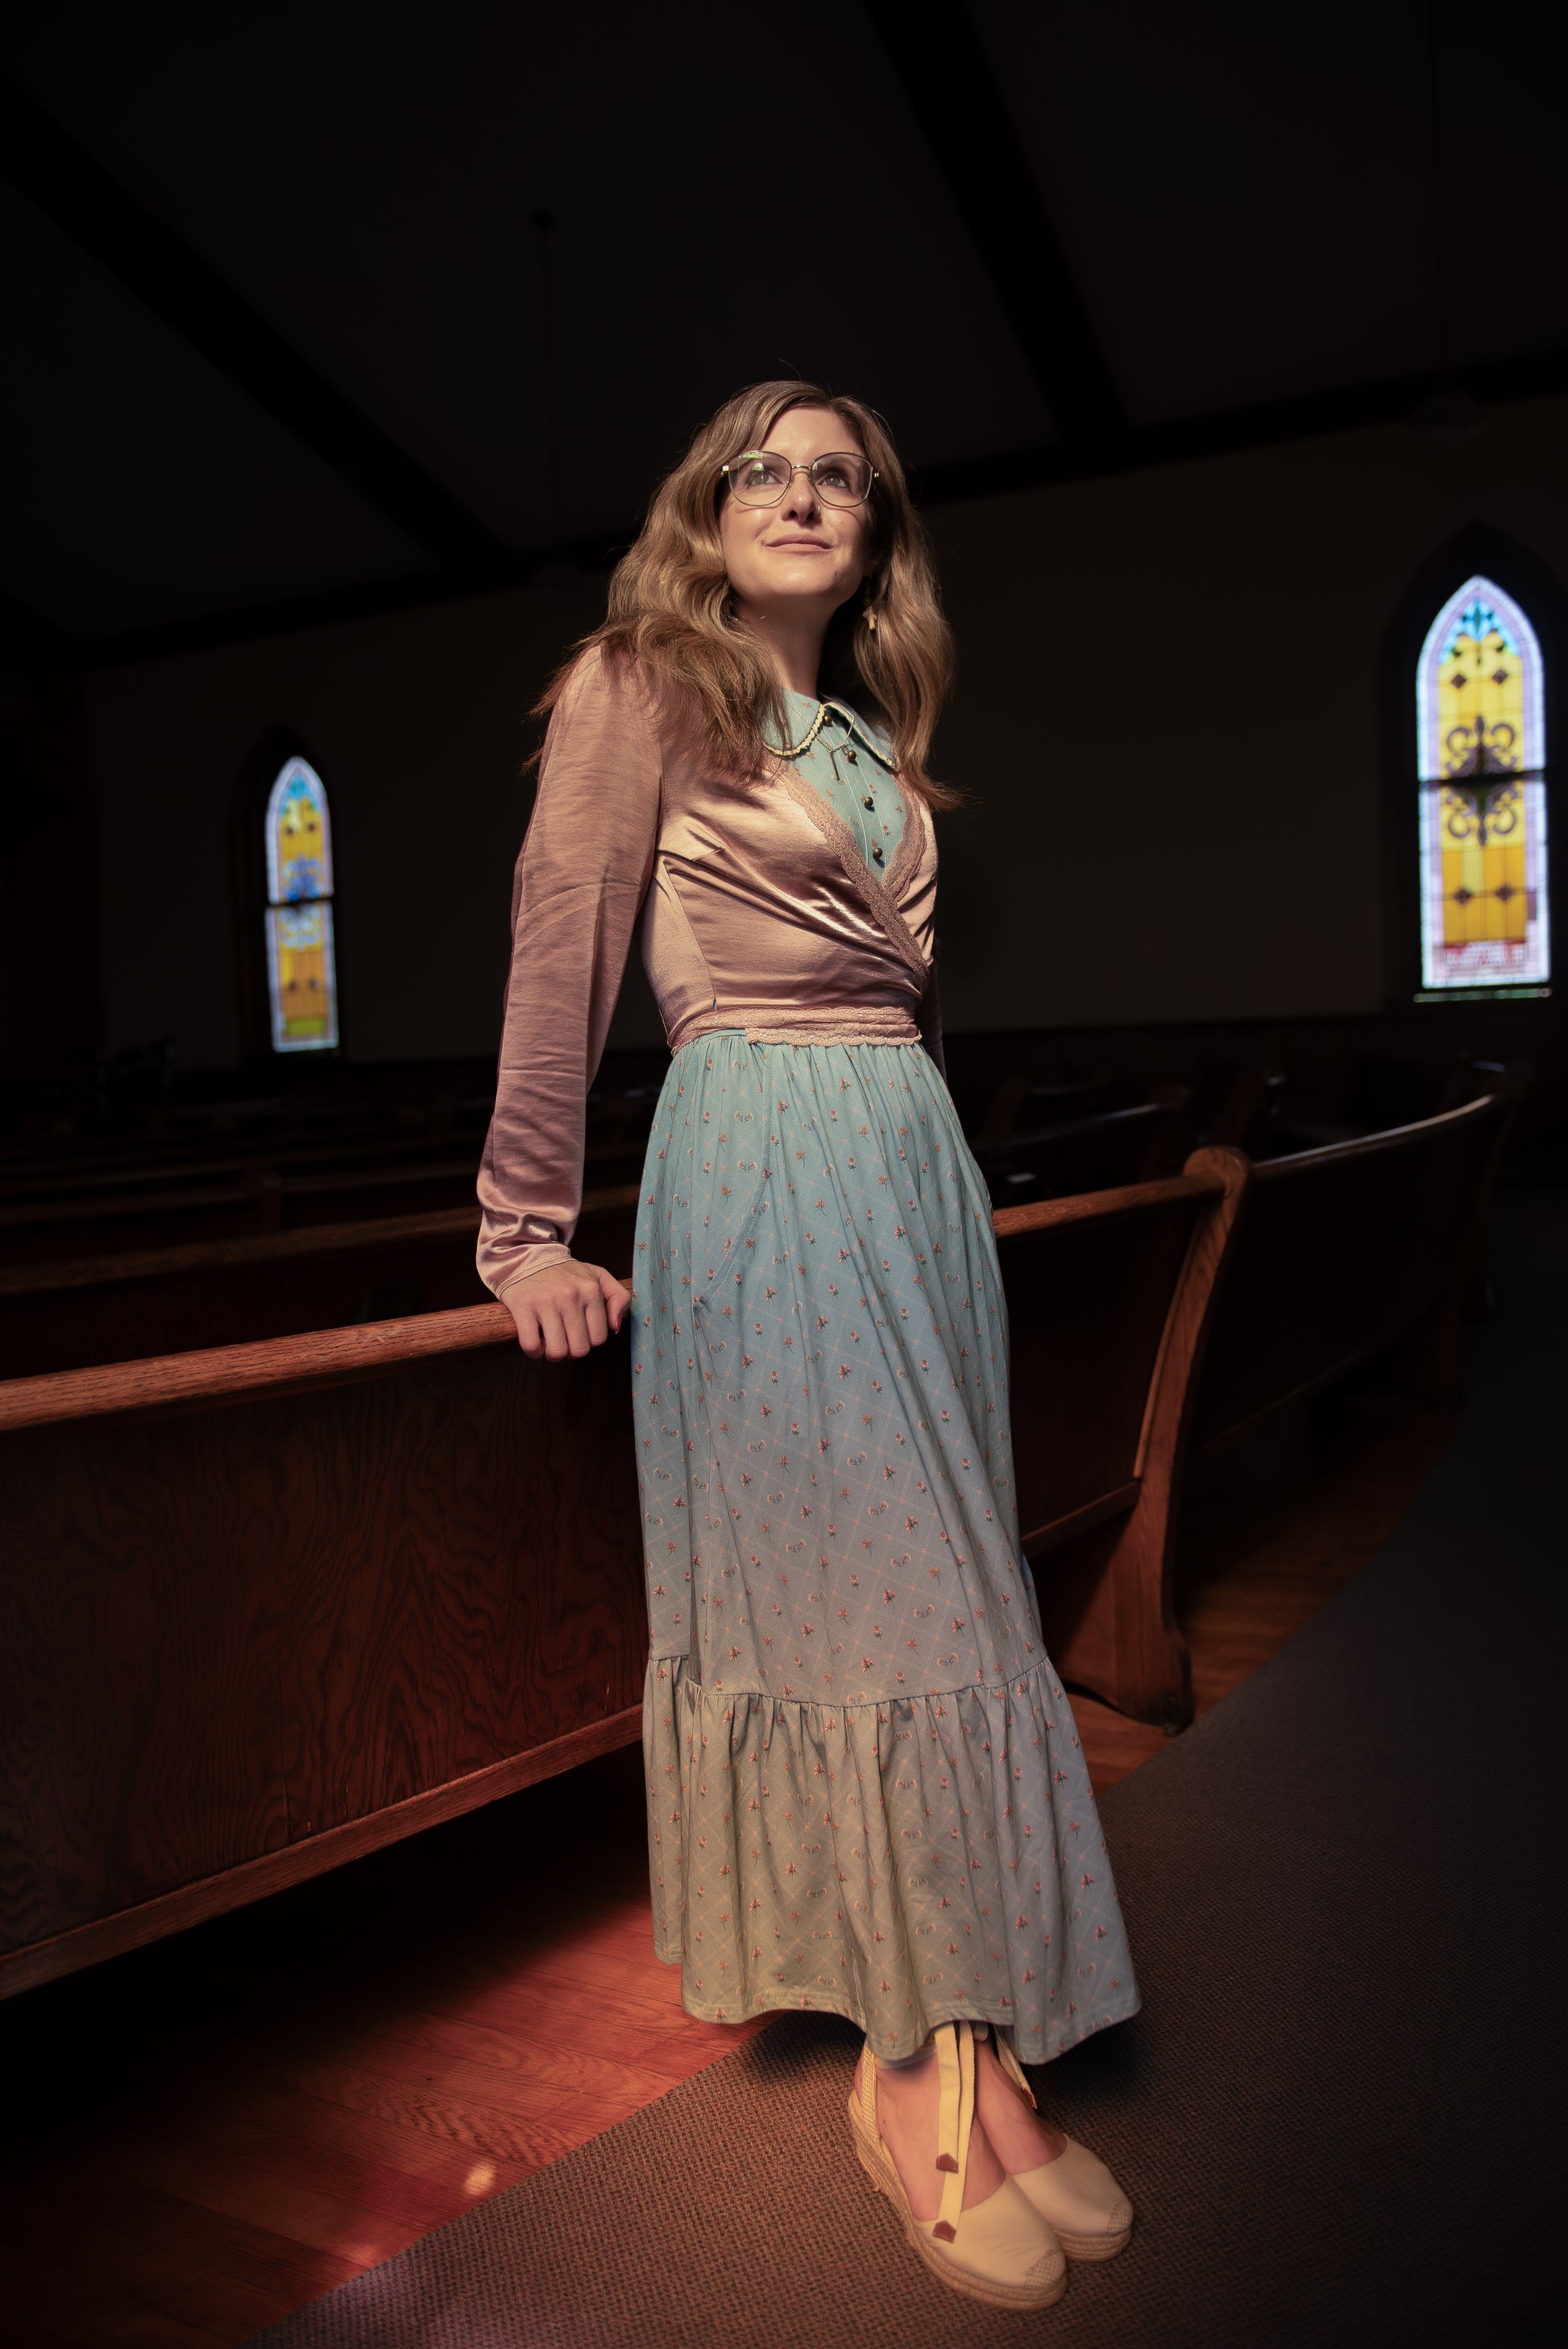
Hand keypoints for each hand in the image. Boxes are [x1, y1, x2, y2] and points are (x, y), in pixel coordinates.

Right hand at [501, 1259, 631, 1360]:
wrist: (528, 1256)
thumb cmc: (565, 1273)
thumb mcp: (598, 1276)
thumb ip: (619, 1297)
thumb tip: (616, 1327)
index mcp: (591, 1290)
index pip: (598, 1338)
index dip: (588, 1342)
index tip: (579, 1333)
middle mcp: (570, 1296)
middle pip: (579, 1349)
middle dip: (571, 1351)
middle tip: (564, 1339)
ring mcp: (545, 1301)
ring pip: (557, 1351)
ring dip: (553, 1353)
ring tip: (550, 1340)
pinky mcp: (523, 1307)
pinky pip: (532, 1346)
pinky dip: (534, 1350)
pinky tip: (535, 1338)